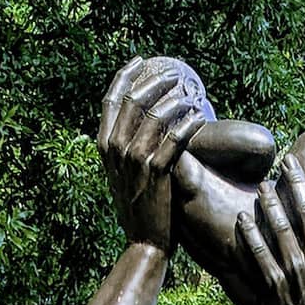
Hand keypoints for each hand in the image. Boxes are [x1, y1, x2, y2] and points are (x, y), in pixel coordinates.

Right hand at [97, 58, 205, 253]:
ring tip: (191, 94)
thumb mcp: (123, 176)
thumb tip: (141, 125)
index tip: (141, 62)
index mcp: (105, 147)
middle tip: (175, 75)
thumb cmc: (139, 210)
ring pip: (155, 115)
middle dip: (155, 81)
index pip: (111, 100)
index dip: (125, 76)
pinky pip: (175, 138)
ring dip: (175, 99)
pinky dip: (187, 124)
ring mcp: (135, 160)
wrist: (144, 243)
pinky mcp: (157, 172)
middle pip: (134, 100)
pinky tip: (198, 117)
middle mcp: (116, 149)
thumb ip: (126, 150)